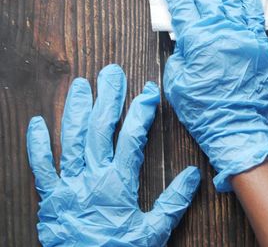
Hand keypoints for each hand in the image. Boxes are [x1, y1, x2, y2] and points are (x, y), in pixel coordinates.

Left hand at [26, 64, 199, 245]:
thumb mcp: (153, 232)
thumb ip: (173, 202)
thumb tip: (193, 175)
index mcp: (117, 183)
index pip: (132, 138)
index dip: (141, 112)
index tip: (148, 92)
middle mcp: (91, 177)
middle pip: (99, 129)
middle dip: (107, 98)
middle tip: (111, 74)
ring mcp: (67, 184)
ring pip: (70, 139)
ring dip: (75, 110)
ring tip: (80, 86)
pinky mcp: (50, 196)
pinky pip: (40, 167)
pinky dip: (36, 145)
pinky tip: (36, 123)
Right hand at [157, 0, 267, 191]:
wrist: (239, 128)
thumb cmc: (204, 110)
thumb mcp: (177, 83)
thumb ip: (180, 55)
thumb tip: (186, 39)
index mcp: (197, 40)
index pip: (181, 0)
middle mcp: (222, 31)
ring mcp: (243, 35)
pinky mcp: (259, 44)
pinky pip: (254, 13)